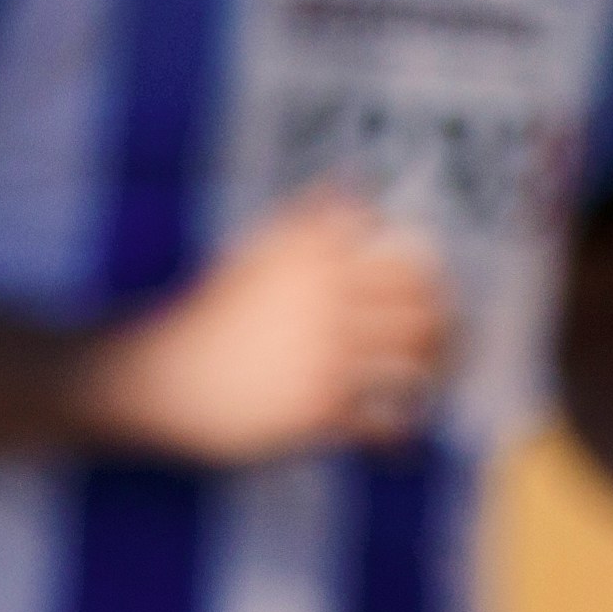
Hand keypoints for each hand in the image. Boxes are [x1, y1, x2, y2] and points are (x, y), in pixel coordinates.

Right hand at [84, 188, 452, 464]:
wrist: (165, 377)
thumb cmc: (213, 316)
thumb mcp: (255, 254)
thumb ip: (306, 223)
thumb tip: (350, 179)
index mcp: (308, 253)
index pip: (398, 248)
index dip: (422, 266)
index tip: (427, 282)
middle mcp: (323, 299)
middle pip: (421, 301)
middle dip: (444, 318)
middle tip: (448, 332)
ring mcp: (325, 356)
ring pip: (416, 360)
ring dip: (433, 370)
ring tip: (432, 376)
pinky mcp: (322, 411)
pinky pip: (387, 420)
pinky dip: (399, 430)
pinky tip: (395, 432)